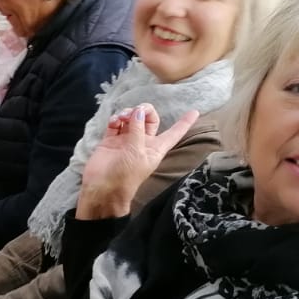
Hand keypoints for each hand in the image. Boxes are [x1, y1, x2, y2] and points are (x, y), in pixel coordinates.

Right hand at [77, 104, 199, 218]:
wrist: (103, 188)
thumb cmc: (126, 175)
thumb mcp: (137, 152)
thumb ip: (137, 129)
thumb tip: (137, 111)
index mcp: (155, 148)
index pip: (174, 133)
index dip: (184, 123)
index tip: (195, 112)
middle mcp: (142, 142)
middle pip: (148, 119)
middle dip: (145, 110)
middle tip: (136, 110)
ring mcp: (126, 140)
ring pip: (131, 118)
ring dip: (128, 113)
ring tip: (121, 117)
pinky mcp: (111, 140)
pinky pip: (115, 124)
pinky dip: (115, 119)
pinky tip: (114, 121)